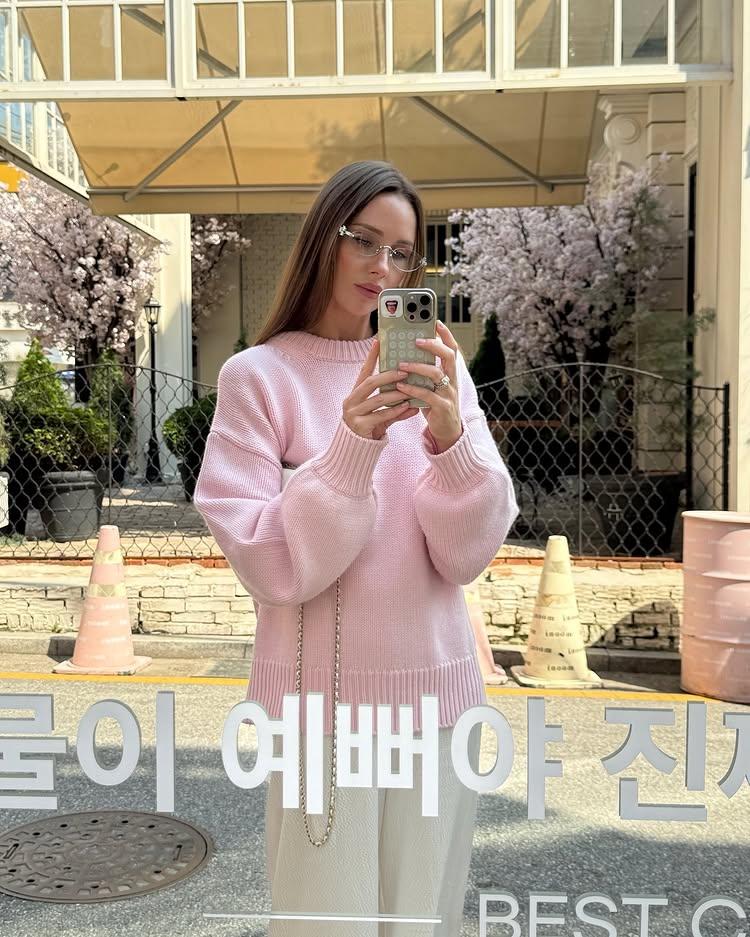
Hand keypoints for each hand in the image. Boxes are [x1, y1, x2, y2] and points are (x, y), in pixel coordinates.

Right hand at [343, 339, 418, 439]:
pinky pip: (380, 415)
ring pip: (377, 399)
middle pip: (370, 382)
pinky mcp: (360, 426)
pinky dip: (395, 411)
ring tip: (409, 389)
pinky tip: (407, 407)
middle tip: (404, 371)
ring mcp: (354, 413)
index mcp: (355, 393)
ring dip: (395, 394)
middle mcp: (351, 401)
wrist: (356, 449)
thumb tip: (413, 398)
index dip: (371, 357)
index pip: (364, 371)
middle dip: (388, 375)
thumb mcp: (380, 413)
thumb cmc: (369, 427)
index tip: (379, 342)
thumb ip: (394, 405)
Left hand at [394, 320, 462, 449]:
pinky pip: (428, 396)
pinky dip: (413, 390)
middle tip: (417, 340)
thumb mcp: (431, 385)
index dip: (446, 335)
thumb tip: (404, 354)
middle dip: (434, 345)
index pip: (452, 349)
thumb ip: (424, 371)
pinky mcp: (443, 407)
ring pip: (437, 374)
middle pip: (449, 356)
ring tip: (402, 364)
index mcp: (450, 373)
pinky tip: (401, 387)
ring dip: (418, 367)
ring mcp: (449, 394)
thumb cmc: (435, 404)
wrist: (447, 431)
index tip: (436, 321)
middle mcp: (452, 380)